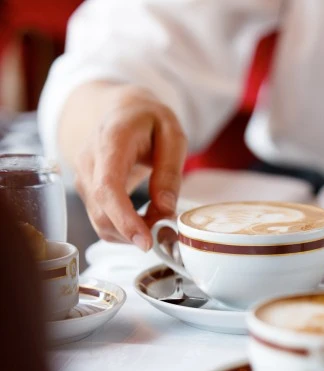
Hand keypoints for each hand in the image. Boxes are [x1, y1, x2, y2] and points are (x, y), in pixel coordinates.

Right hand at [74, 85, 186, 249]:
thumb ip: (170, 171)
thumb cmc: (148, 120)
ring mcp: (83, 176)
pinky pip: (101, 219)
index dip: (124, 219)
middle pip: (101, 211)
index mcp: (111, 141)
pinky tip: (143, 219)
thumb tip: (165, 209)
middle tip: (165, 231)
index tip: (144, 240)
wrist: (120, 110)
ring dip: (130, 232)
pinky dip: (123, 229)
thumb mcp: (172, 135)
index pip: (108, 187)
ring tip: (158, 220)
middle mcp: (89, 160)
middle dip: (134, 232)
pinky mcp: (86, 190)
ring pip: (100, 221)